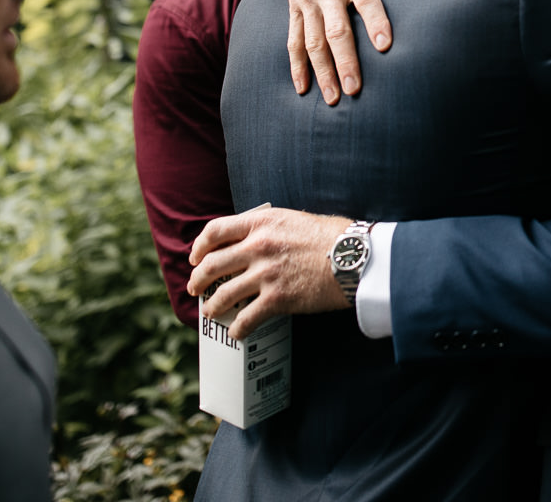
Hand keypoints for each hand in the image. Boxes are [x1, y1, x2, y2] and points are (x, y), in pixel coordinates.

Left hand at [187, 205, 351, 339]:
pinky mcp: (277, 299)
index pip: (215, 231)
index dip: (199, 246)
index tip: (195, 257)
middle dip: (197, 280)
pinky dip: (236, 328)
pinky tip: (237, 331)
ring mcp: (265, 273)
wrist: (355, 257)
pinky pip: (245, 318)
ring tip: (211, 312)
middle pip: (211, 264)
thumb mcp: (295, 219)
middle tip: (195, 288)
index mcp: (262, 222)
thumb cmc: (333, 237)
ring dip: (212, 306)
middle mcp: (258, 246)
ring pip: (222, 294)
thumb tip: (252, 240)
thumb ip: (269, 228)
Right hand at [264, 0, 446, 104]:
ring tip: (334, 98)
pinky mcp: (294, 8)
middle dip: (345, 61)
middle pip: (336, 30)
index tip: (385, 46)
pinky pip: (293, 40)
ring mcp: (307, 1)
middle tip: (356, 89)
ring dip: (322, 71)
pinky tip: (303, 89)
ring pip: (313, 41)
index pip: (366, 0)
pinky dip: (297, 66)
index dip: (376, 21)